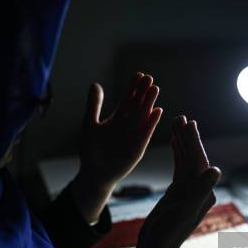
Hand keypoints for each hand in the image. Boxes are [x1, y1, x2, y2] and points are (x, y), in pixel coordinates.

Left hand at [72, 73, 162, 222]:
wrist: (95, 173)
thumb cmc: (91, 150)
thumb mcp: (90, 124)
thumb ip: (94, 105)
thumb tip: (95, 84)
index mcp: (118, 118)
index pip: (127, 99)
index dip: (133, 88)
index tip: (139, 75)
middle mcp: (128, 125)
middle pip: (137, 105)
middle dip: (143, 92)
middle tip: (149, 78)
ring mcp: (134, 136)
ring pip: (143, 116)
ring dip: (149, 103)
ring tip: (155, 88)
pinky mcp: (138, 148)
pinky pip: (146, 133)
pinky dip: (151, 123)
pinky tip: (157, 111)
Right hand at [129, 116, 220, 247]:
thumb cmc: (167, 233)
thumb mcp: (184, 211)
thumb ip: (200, 190)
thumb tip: (216, 170)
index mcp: (205, 193)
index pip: (199, 162)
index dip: (193, 142)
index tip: (188, 123)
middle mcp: (201, 190)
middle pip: (194, 158)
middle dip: (188, 138)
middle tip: (182, 117)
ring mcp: (189, 190)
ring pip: (186, 160)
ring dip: (181, 142)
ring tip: (175, 122)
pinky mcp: (178, 192)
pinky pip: (179, 168)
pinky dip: (177, 153)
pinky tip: (173, 141)